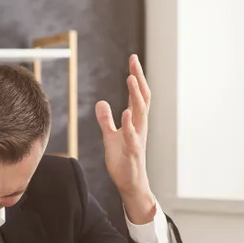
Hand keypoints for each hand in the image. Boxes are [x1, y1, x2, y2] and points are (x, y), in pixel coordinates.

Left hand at [95, 55, 155, 223]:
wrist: (131, 184)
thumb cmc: (123, 160)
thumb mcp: (110, 137)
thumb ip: (106, 120)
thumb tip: (101, 102)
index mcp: (135, 121)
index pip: (137, 94)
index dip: (136, 76)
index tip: (133, 58)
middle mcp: (139, 126)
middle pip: (142, 98)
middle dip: (138, 78)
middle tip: (134, 61)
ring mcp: (138, 138)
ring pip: (140, 113)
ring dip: (136, 95)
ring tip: (131, 78)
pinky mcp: (133, 151)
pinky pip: (132, 135)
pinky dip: (129, 124)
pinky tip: (125, 112)